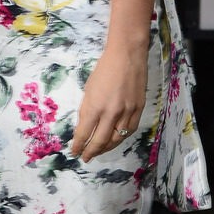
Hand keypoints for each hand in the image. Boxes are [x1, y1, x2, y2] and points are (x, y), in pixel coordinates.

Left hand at [69, 45, 147, 161]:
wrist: (127, 56)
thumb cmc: (104, 69)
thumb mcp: (89, 90)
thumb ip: (87, 110)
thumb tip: (85, 128)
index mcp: (95, 106)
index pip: (84, 133)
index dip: (78, 145)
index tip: (74, 151)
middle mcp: (112, 113)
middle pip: (100, 141)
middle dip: (91, 152)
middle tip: (85, 157)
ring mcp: (127, 112)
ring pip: (116, 139)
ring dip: (106, 148)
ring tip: (98, 152)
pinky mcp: (138, 109)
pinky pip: (129, 130)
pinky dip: (120, 138)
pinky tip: (114, 141)